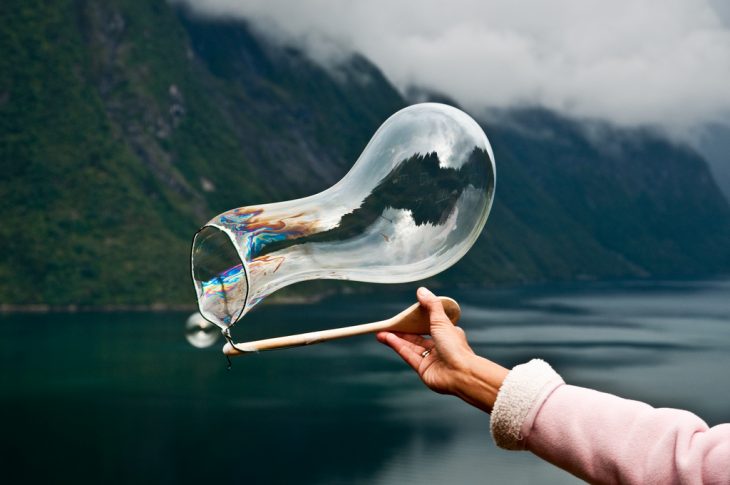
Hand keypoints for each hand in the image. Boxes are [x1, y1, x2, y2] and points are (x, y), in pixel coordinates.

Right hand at [376, 287, 508, 412]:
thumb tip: (421, 290)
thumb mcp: (442, 321)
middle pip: (416, 337)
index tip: (404, 315)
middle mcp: (439, 348)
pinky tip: (387, 339)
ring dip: (395, 339)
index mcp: (447, 335)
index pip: (429, 326)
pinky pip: (408, 355)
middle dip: (401, 331)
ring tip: (381, 332)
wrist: (461, 374)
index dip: (415, 321)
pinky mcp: (423, 370)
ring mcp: (431, 360)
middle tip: (387, 324)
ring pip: (410, 346)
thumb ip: (431, 305)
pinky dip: (397, 346)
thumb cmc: (455, 347)